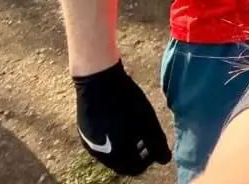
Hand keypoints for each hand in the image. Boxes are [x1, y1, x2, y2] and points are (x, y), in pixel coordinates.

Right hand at [73, 61, 171, 175]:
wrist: (98, 80)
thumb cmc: (126, 101)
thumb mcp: (148, 122)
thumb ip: (158, 143)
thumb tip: (165, 160)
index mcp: (114, 156)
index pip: (134, 169)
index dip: (149, 160)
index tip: (157, 145)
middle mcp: (98, 154)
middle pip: (122, 162)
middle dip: (138, 153)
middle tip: (148, 137)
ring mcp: (88, 142)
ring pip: (111, 152)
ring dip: (126, 145)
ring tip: (137, 128)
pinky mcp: (83, 131)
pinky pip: (102, 141)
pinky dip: (114, 138)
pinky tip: (122, 120)